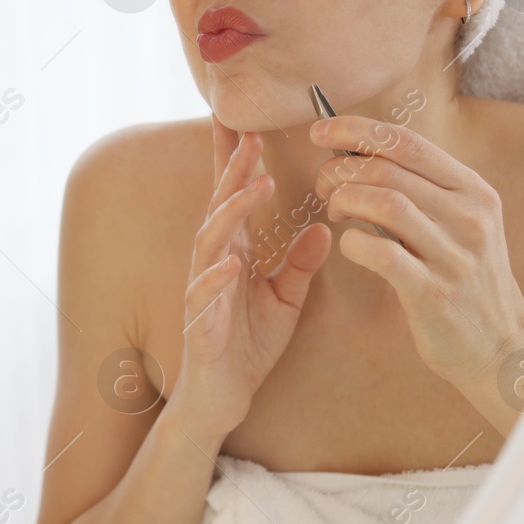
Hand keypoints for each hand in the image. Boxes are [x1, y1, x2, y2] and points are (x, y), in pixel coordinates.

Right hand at [167, 120, 332, 438]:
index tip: (247, 122)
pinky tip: (231, 264)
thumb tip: (323, 228)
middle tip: (253, 133)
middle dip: (233, 170)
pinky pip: (204, 300)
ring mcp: (203, 294)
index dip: (236, 162)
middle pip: (220, 207)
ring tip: (256, 185)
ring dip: (230, 212)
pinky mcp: (201, 328)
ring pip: (210, 242)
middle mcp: (213, 266)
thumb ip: (299, 264)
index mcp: (233, 254)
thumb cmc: (246, 346)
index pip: (233, 199)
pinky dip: (215, 279)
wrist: (221, 400)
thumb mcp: (285, 300)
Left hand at [310, 114, 523, 404]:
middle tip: (324, 185)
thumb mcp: (461, 224)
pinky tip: (350, 246)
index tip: (320, 130)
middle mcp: (469, 217)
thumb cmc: (466, 279)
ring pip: (384, 202)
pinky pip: (381, 253)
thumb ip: (423, 189)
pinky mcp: (434, 293)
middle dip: (340, 170)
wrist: (501, 346)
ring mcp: (454, 255)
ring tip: (335, 212)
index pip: (407, 142)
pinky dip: (353, 244)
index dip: (355, 130)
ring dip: (345, 200)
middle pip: (387, 169)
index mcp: (474, 191)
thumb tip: (360, 153)